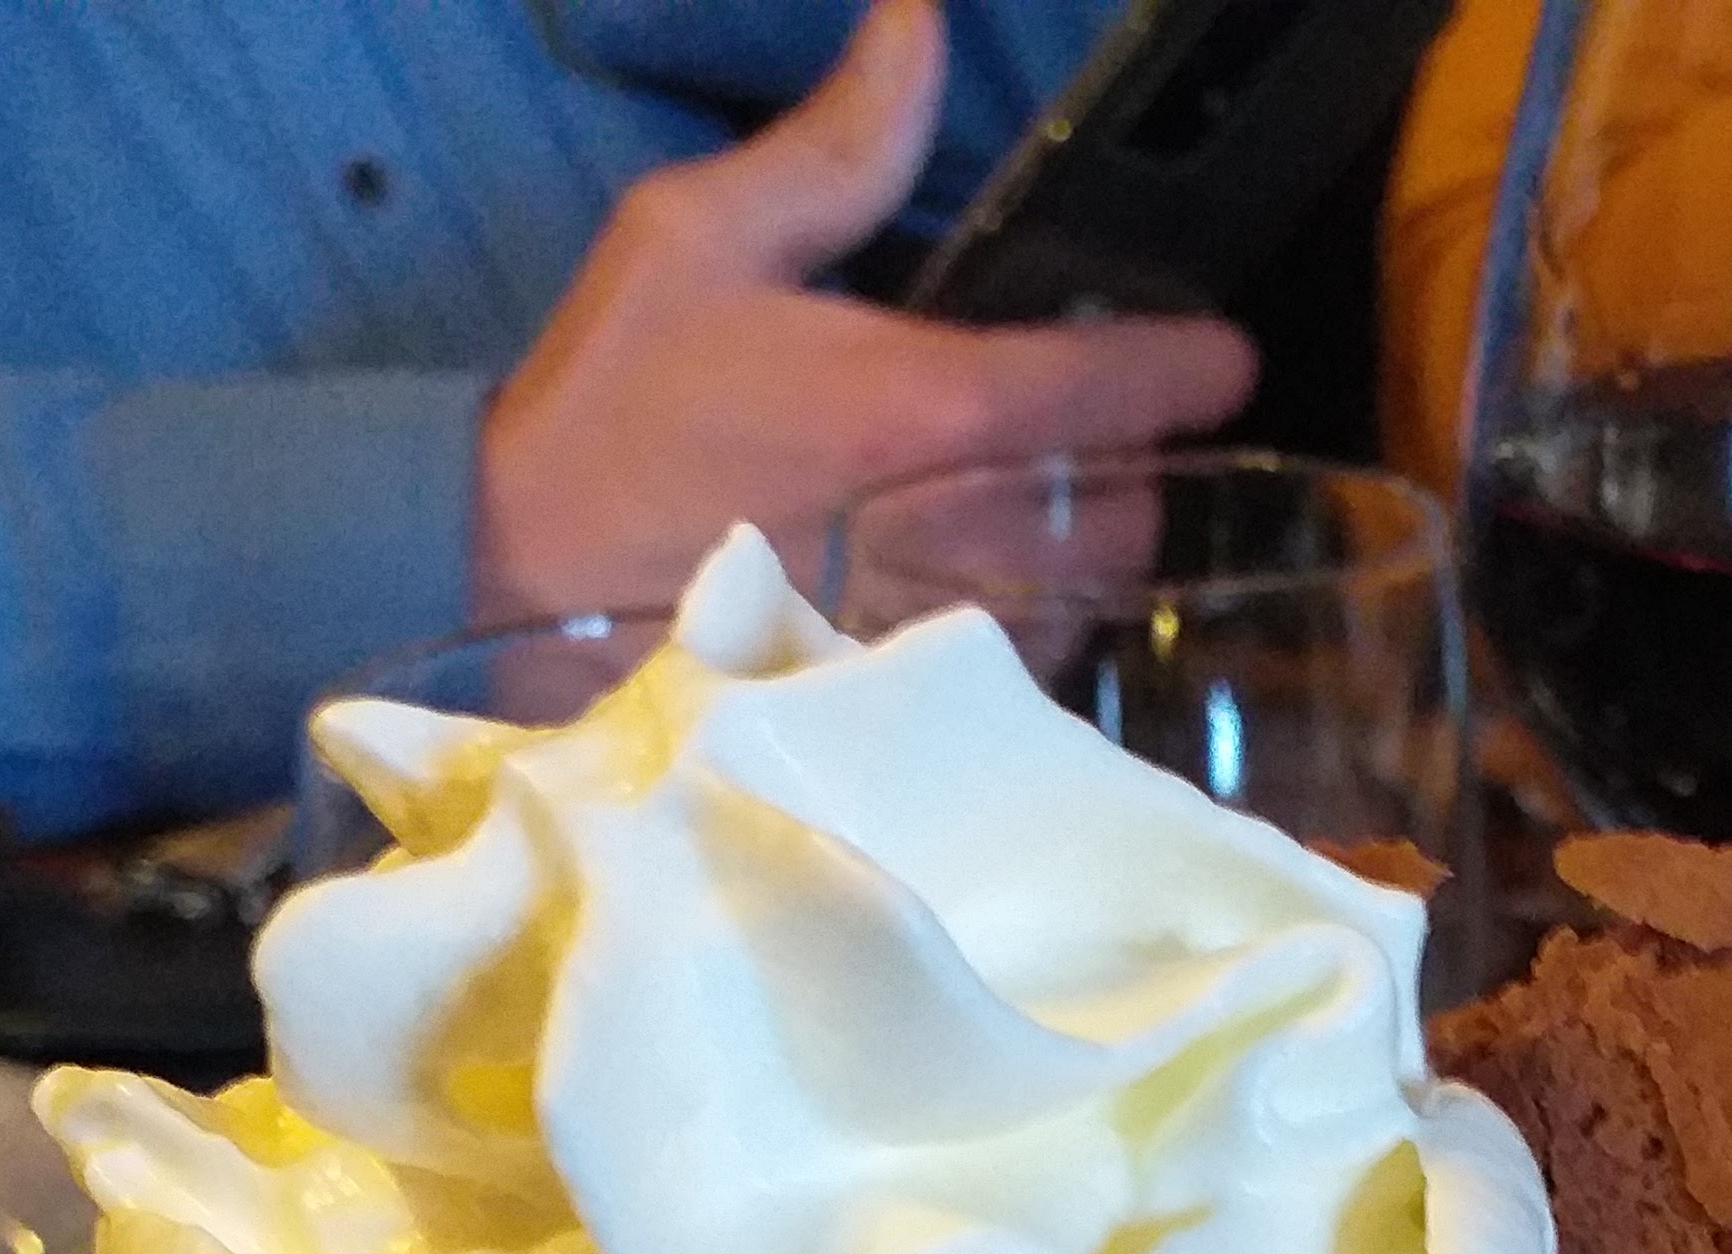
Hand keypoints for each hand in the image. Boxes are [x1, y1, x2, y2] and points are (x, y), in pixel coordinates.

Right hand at [473, 0, 1257, 620]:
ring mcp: (931, 636)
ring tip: (1063, 523)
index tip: (1220, 359)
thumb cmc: (607, 407)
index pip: (1119, 392)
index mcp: (927, 409)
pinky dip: (1033, 640)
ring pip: (1085, 610)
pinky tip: (1000, 602)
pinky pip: (1016, 683)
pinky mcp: (896, 707)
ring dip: (1091, 565)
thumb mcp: (700, 235)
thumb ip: (841, 144)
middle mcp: (955, 534)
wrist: (511, 574)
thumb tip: (920, 21)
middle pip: (1129, 517)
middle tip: (1111, 442)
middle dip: (1136, 478)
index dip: (1188, 368)